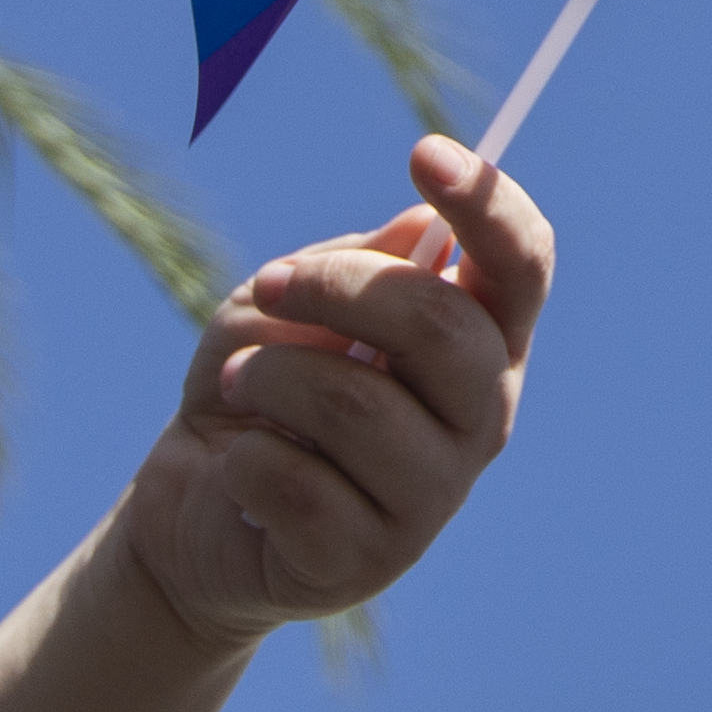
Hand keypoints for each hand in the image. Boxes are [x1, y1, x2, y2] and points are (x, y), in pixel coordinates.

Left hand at [120, 136, 544, 645]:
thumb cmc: (256, 389)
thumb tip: (420, 233)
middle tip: (269, 284)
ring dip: (271, 376)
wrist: (191, 510)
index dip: (489, 203)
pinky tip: (241, 469)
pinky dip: (245, 457)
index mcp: (477, 342)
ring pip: (356, 402)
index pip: (520, 266)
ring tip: (239, 385)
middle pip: (442, 327)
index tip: (425, 152)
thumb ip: (348, 269)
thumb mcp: (283, 307)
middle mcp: (478, 418)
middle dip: (337, 286)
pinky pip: (300, 483)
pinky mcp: (370, 560)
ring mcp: (433, 497)